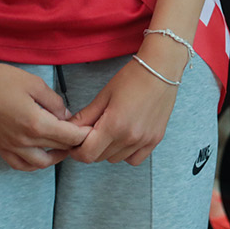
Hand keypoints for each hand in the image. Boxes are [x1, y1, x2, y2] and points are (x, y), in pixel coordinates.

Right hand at [0, 53, 88, 170]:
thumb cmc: (2, 80)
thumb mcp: (36, 84)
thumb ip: (55, 102)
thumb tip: (66, 116)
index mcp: (36, 123)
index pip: (68, 137)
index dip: (83, 134)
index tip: (91, 130)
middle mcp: (24, 140)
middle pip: (57, 149)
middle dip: (73, 143)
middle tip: (81, 135)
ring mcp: (10, 146)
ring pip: (40, 164)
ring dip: (55, 157)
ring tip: (63, 146)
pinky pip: (19, 165)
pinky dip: (33, 164)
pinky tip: (40, 154)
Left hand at [67, 54, 185, 165]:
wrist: (162, 69)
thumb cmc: (133, 77)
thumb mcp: (104, 95)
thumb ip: (85, 117)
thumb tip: (68, 130)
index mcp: (114, 125)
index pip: (87, 154)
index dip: (76, 151)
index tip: (74, 142)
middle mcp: (130, 137)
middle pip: (99, 158)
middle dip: (90, 148)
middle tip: (90, 133)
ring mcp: (145, 140)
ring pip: (115, 159)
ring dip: (107, 150)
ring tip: (109, 131)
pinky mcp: (155, 139)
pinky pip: (134, 159)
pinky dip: (125, 153)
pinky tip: (124, 138)